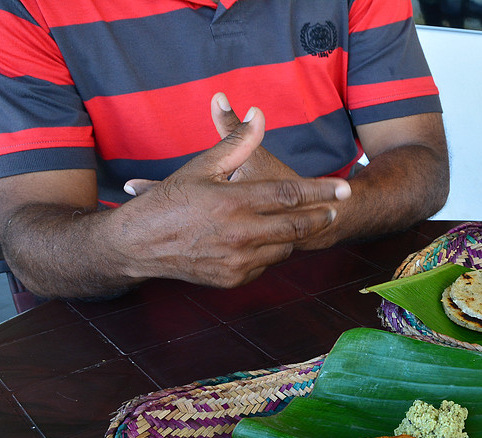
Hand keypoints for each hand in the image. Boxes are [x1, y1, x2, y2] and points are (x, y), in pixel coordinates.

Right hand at [117, 104, 350, 287]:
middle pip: (296, 226)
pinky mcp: (233, 279)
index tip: (344, 189)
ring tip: (293, 221)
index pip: (290, 195)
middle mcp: (239, 234)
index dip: (321, 191)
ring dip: (291, 235)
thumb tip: (259, 115)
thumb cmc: (168, 202)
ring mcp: (237, 261)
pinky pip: (265, 264)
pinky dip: (268, 251)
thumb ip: (235, 143)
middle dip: (319, 217)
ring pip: (284, 247)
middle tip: (333, 209)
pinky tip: (261, 239)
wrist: (137, 246)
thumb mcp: (200, 168)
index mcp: (232, 202)